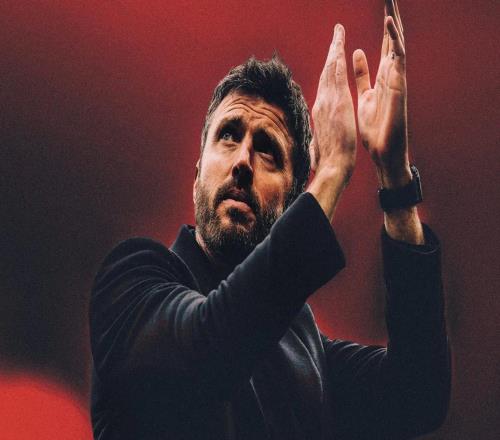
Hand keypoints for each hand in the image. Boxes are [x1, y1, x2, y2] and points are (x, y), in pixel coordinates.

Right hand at [307, 24, 356, 221]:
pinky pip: (337, 74)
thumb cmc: (328, 163)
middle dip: (330, 53)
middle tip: (335, 36)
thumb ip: (315, 143)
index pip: (324, 87)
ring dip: (334, 49)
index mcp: (319, 113)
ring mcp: (328, 101)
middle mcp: (320, 104)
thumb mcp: (319, 149)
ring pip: (330, 69)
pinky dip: (338, 58)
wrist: (332, 168)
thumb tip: (311, 147)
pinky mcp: (337, 102)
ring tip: (338, 33)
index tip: (331, 59)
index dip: (327, 71)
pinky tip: (340, 45)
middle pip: (325, 73)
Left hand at [353, 0, 410, 187]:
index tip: (382, 7)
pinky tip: (390, 23)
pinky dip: (394, 40)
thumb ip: (361, 76)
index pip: (384, 46)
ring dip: (394, 22)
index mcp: (382, 77)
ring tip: (391, 2)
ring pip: (397, 44)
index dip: (384, 26)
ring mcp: (397, 79)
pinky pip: (397, 59)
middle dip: (391, 18)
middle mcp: (391, 75)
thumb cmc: (374, 128)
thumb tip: (354, 54)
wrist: (383, 151)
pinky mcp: (399, 86)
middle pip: (391, 40)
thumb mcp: (363, 97)